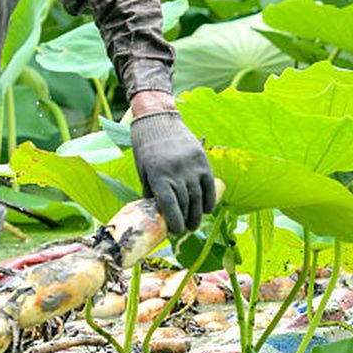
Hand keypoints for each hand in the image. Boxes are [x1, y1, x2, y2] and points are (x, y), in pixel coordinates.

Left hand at [130, 110, 216, 232]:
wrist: (158, 120)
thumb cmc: (146, 148)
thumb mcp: (144, 171)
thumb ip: (151, 192)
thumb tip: (158, 214)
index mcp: (158, 175)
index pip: (169, 205)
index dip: (174, 222)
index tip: (176, 231)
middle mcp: (176, 172)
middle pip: (185, 204)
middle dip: (185, 220)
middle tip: (185, 230)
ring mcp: (191, 166)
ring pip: (198, 197)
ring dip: (197, 214)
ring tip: (195, 224)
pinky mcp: (202, 161)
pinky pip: (209, 185)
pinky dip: (209, 199)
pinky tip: (206, 209)